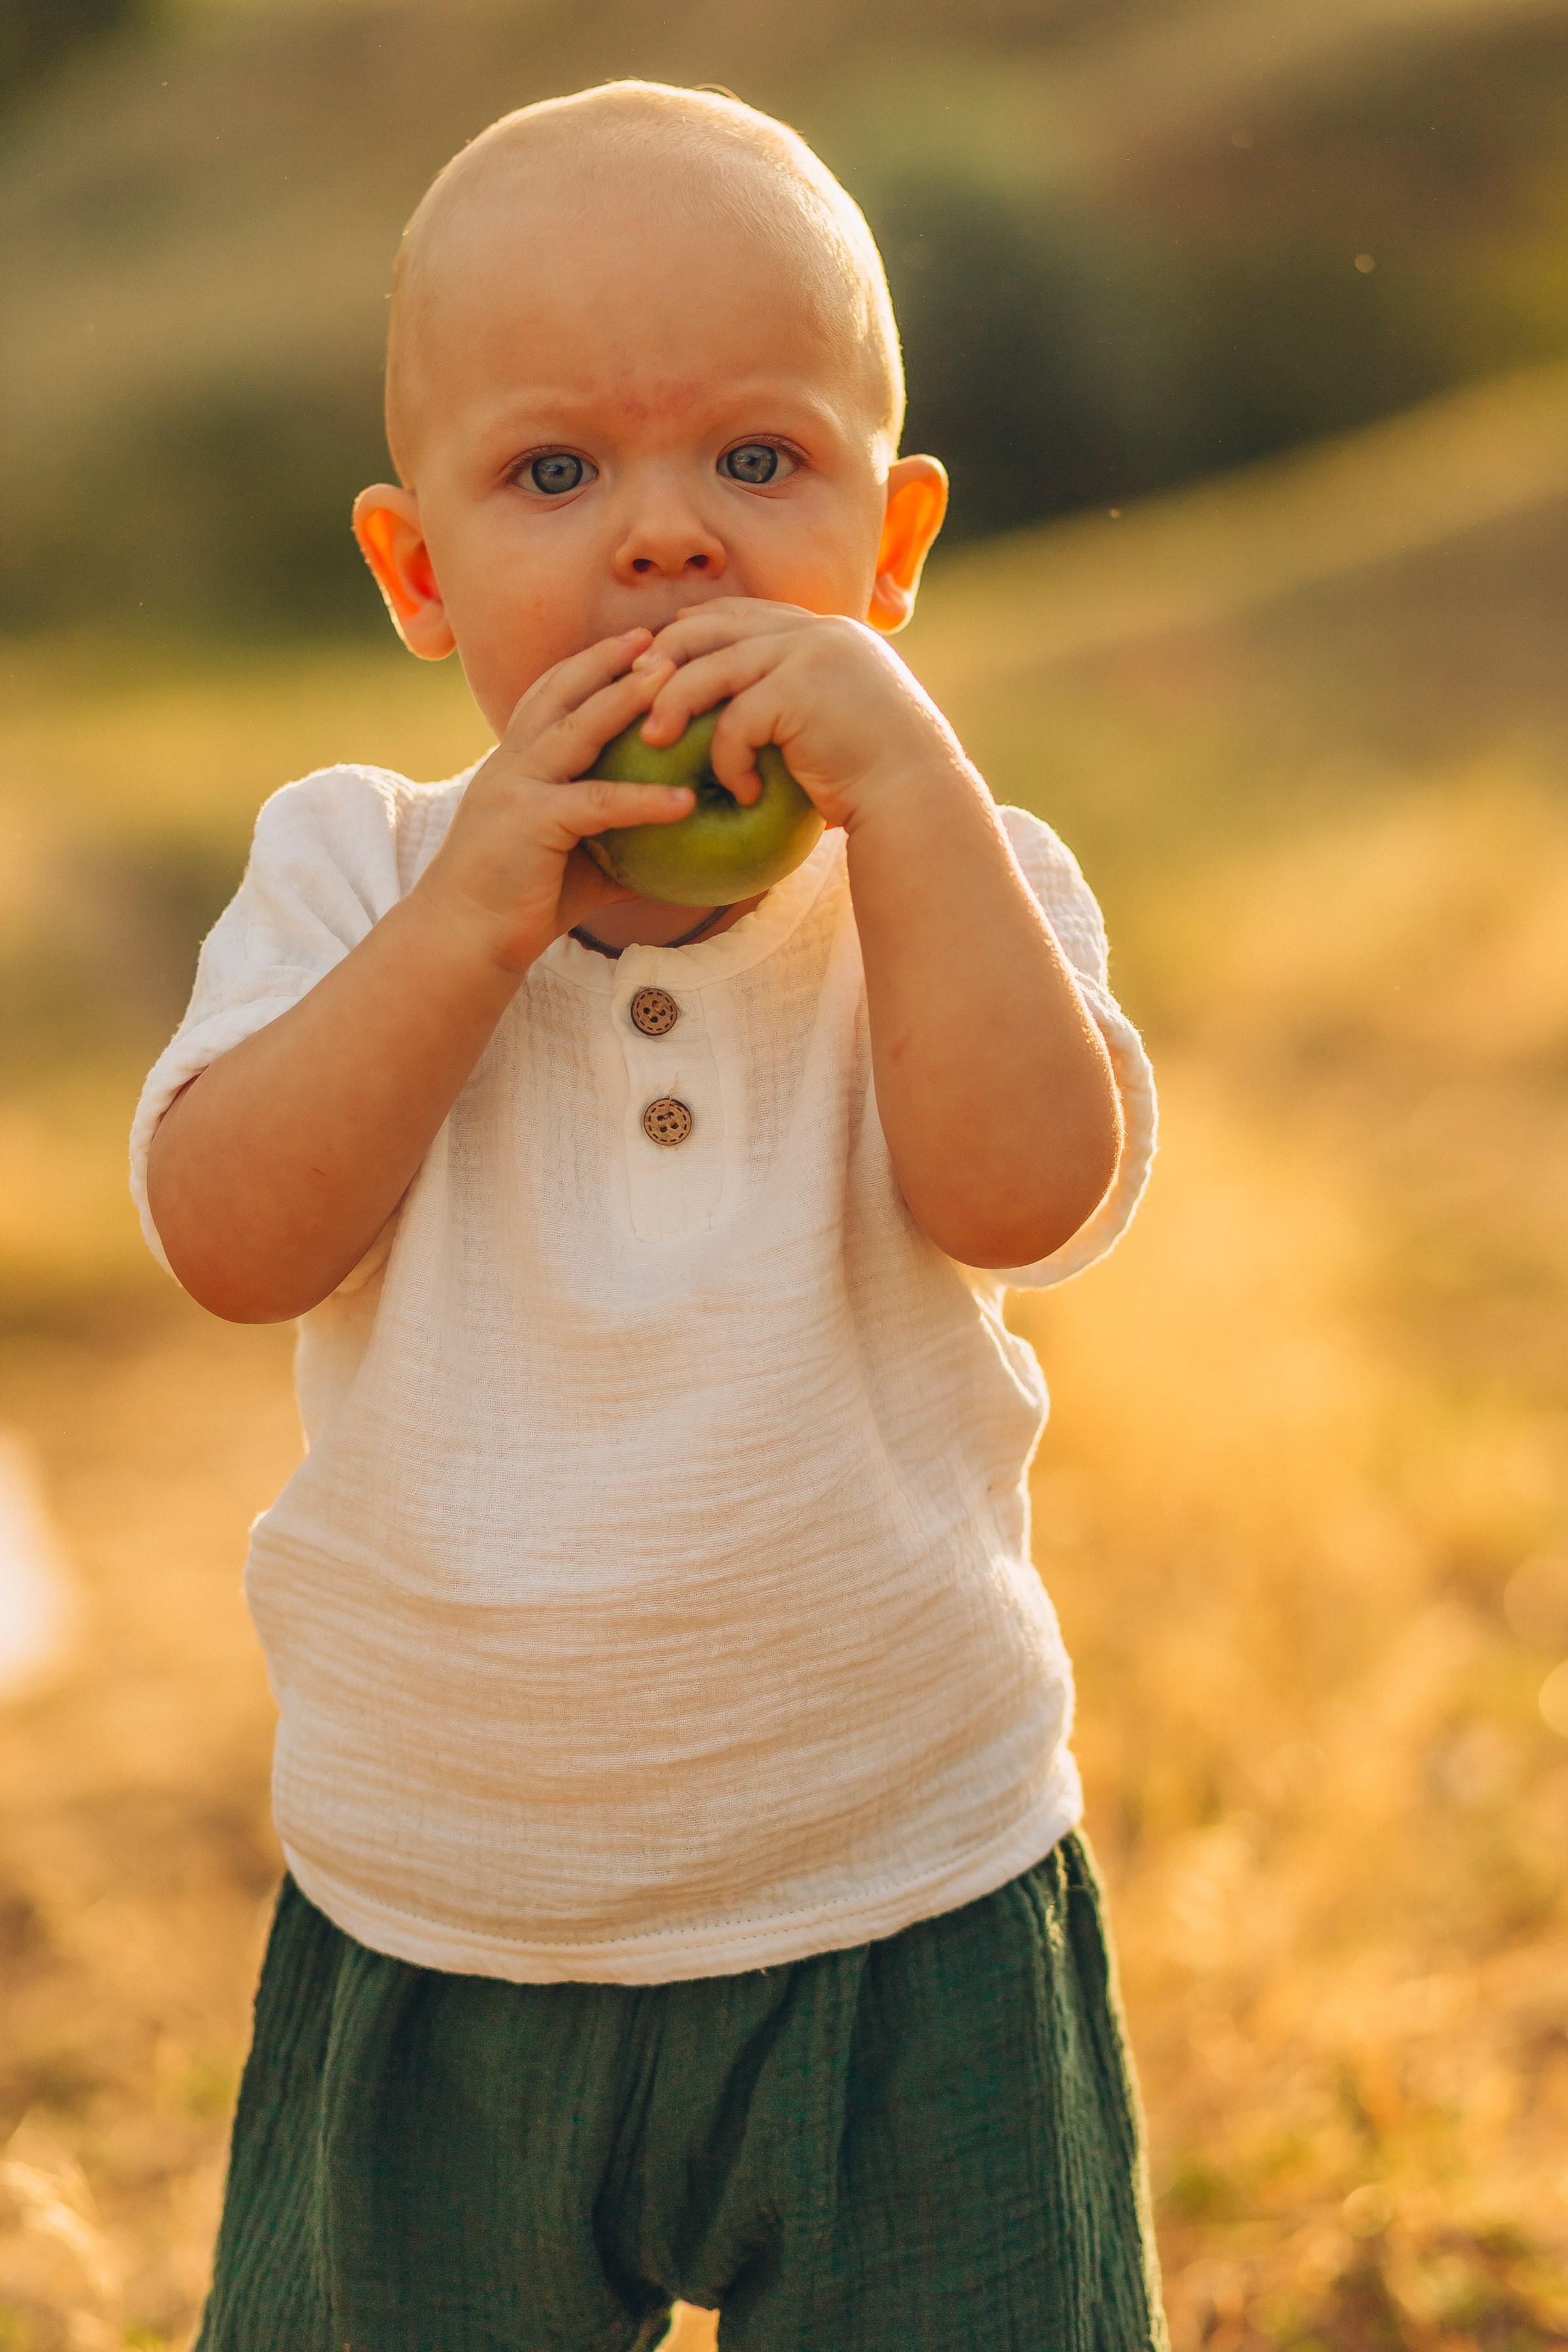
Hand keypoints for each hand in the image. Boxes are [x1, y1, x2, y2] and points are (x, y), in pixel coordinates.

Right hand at [415, 628, 695, 971]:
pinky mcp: (531, 822)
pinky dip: (643, 801)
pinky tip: (685, 802)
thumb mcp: (579, 859)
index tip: (637, 643)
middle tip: (658, 638)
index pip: (552, 694)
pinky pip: (597, 804)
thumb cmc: (522, 899)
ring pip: (578, 728)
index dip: (592, 664)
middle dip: (610, 659)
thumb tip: (684, 841)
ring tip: (673, 680)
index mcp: (517, 761)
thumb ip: (623, 839)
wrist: (464, 937)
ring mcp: (517, 786)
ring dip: (626, 699)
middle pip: (562, 691)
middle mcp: (512, 762)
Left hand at [631, 599, 969, 832]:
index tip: (657, 661)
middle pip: (714, 626)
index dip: (692, 631)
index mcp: (824, 633)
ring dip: (673, 704)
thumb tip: (741, 718)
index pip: (741, 614)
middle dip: (665, 656)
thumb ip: (791, 705)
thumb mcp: (830, 729)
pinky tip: (738, 792)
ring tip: (650, 739)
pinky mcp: (803, 689)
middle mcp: (818, 632)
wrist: (920, 799)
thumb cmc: (876, 780)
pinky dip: (727, 758)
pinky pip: (737, 719)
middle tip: (630, 693)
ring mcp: (812, 653)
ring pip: (713, 667)